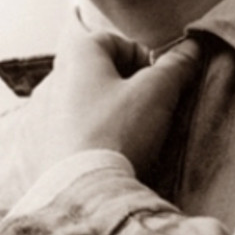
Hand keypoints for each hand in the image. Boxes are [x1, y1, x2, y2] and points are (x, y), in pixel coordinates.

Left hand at [29, 26, 201, 179]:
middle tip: (149, 109)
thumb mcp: (157, 92)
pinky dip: (91, 134)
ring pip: (85, 101)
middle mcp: (53, 78)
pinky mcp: (42, 144)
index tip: (157, 81)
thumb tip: (192, 47)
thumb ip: (175, 66)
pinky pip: (71, 128)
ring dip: (108, 111)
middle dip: (127, 86)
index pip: (112, 41)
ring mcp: (44, 113)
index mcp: (76, 55)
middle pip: (99, 71)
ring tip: (131, 135)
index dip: (140, 57)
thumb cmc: (119, 131)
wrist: (83, 192)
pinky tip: (108, 152)